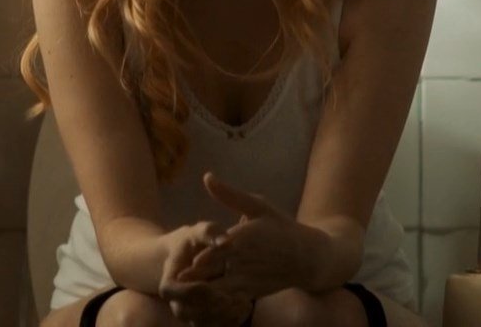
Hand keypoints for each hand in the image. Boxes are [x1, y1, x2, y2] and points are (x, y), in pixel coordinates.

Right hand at [158, 222, 253, 326]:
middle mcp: (176, 303)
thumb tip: (226, 241)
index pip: (176, 292)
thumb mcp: (199, 232)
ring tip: (244, 301)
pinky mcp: (203, 321)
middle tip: (235, 296)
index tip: (216, 284)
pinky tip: (247, 306)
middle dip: (213, 306)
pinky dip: (231, 321)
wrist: (191, 258)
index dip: (196, 291)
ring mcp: (189, 315)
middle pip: (189, 313)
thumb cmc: (195, 243)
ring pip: (203, 324)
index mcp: (169, 283)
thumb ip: (210, 233)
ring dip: (224, 316)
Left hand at [177, 172, 309, 299]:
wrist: (307, 257)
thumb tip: (207, 176)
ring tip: (182, 295)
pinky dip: (214, 302)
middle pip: (216, 273)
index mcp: (245, 237)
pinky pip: (229, 300)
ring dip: (202, 293)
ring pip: (221, 290)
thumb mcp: (258, 205)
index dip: (203, 259)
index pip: (220, 250)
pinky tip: (199, 304)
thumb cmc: (280, 227)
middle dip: (195, 279)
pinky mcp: (251, 292)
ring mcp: (249, 279)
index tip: (185, 263)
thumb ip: (230, 195)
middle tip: (172, 284)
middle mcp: (245, 260)